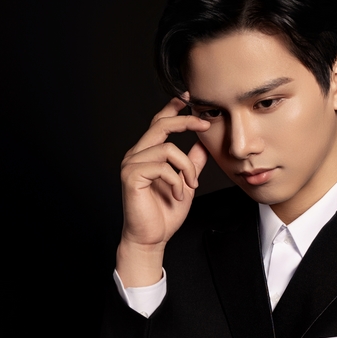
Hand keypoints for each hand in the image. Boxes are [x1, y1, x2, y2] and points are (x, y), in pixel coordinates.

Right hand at [117, 97, 209, 284]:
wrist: (151, 238)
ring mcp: (131, 164)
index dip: (173, 108)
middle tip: (204, 124)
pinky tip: (178, 195)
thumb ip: (192, 162)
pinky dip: (176, 181)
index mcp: (147, 153)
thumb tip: (204, 144)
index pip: (159, 123)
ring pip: (166, 149)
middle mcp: (136, 155)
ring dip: (186, 167)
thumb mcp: (186, 183)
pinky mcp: (132, 176)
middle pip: (160, 125)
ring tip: (191, 185)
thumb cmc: (165, 213)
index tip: (189, 99)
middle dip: (185, 121)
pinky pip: (161, 167)